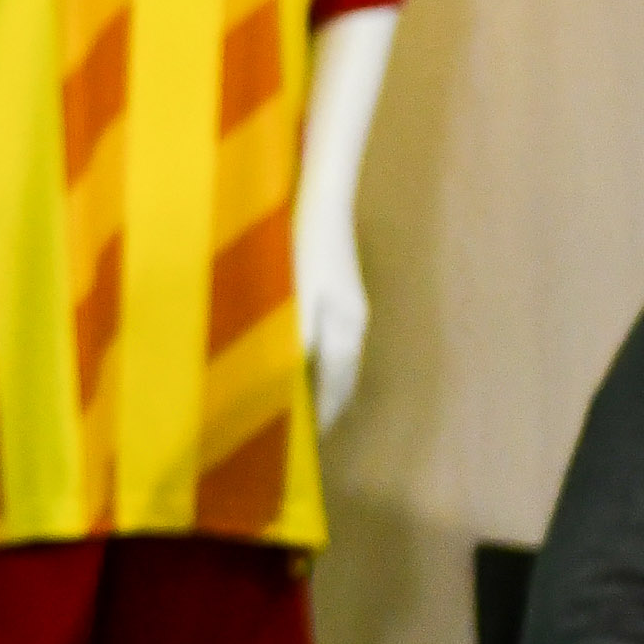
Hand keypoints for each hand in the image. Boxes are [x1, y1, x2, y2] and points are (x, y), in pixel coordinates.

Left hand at [294, 210, 366, 432]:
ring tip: (298, 406)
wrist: (321, 195)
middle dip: (325, 407)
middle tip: (302, 435)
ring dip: (321, 384)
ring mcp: (349, 307)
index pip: (335, 388)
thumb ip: (295, 339)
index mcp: (346, 329)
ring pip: (338, 360)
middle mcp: (353, 323)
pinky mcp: (337, 292)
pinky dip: (318, 361)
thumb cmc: (302, 243)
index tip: (306, 448)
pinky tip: (297, 359)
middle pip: (342, 378)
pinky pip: (331, 341)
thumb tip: (290, 383)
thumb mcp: (295, 294)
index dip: (321, 418)